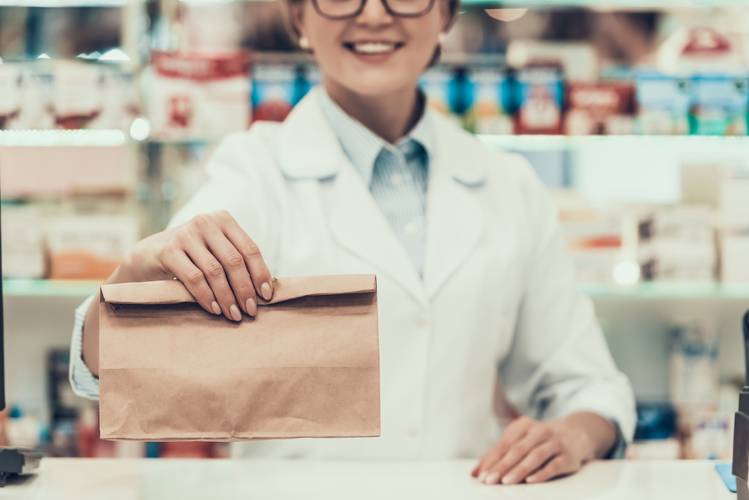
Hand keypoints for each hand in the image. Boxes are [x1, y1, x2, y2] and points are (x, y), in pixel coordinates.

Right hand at [122, 210, 273, 320]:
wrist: (149, 254)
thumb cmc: (192, 256)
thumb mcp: (215, 250)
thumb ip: (236, 260)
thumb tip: (266, 289)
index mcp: (223, 220)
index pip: (250, 249)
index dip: (261, 274)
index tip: (266, 296)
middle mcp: (205, 223)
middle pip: (234, 261)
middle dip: (245, 289)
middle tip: (250, 310)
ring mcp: (185, 235)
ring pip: (215, 271)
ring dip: (227, 297)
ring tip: (233, 314)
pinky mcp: (169, 250)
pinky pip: (194, 278)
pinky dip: (207, 297)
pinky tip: (215, 309)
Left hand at [471, 414, 608, 484]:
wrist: (576, 433)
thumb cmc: (539, 441)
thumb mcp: (521, 441)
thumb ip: (499, 455)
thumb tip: (476, 472)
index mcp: (523, 425)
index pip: (504, 444)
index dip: (491, 459)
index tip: (480, 475)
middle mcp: (539, 431)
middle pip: (517, 450)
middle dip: (501, 466)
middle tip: (488, 480)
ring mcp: (555, 442)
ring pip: (535, 456)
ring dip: (519, 469)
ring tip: (506, 482)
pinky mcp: (568, 456)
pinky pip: (553, 465)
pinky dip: (541, 473)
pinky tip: (530, 481)